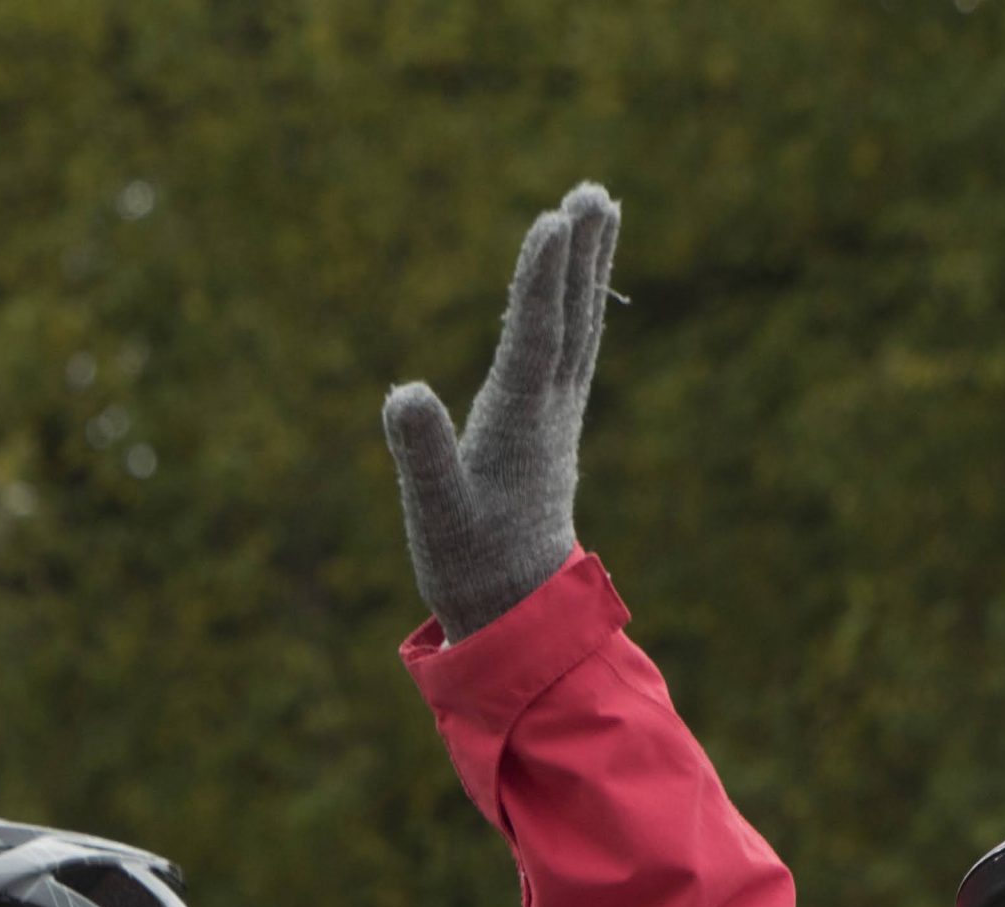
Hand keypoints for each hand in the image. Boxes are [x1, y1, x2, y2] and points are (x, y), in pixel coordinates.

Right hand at [382, 181, 620, 641]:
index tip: (554, 219)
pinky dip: (581, 307)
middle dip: (580, 253)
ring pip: (580, 328)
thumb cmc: (470, 568)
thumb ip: (423, 454)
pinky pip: (576, 351)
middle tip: (595, 191)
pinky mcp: (554, 431)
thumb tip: (403, 393)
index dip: (541, 279)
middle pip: (570, 318)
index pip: (533, 338)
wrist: (518, 618)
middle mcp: (547, 414)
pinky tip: (584, 286)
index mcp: (516, 425)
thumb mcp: (435, 516)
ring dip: (589, 267)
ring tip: (601, 210)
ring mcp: (557, 420)